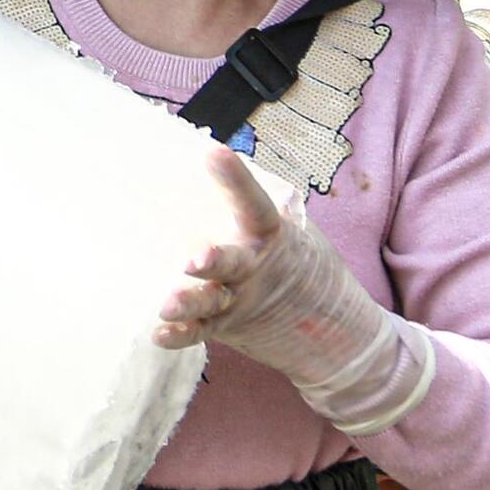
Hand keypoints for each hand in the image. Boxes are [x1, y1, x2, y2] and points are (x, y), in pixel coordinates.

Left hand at [151, 146, 434, 437]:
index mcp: (270, 235)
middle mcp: (255, 269)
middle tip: (193, 258)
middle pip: (234, 264)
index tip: (215, 153)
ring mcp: (240, 301)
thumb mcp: (291, 228)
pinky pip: (201, 333)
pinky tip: (159, 335)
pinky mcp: (226, 327)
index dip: (237, 179)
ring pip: (212, 303)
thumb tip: (212, 155)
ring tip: (166, 306)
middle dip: (215, 261)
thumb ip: (255, 203)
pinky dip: (181, 336)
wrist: (330, 330)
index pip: (255, 203)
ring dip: (190, 304)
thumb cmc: (299, 262)